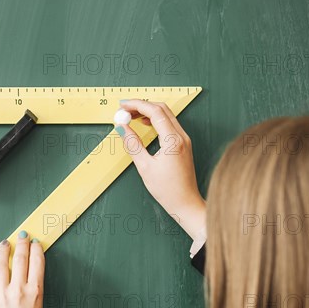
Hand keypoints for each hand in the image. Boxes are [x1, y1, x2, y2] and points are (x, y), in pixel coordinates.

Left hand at [0, 233, 44, 307]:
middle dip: (21, 244)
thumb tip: (23, 278)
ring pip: (1, 265)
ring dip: (3, 252)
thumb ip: (31, 292)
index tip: (35, 243)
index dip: (36, 249)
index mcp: (37, 292)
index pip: (37, 262)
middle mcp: (20, 290)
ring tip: (4, 244)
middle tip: (22, 236)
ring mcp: (2, 295)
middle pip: (20, 258)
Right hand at [116, 100, 206, 243]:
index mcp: (173, 141)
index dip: (137, 104)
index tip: (123, 105)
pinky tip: (145, 124)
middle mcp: (181, 137)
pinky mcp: (184, 144)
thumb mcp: (145, 167)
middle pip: (162, 109)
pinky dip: (156, 120)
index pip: (154, 112)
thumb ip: (133, 144)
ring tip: (131, 116)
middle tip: (125, 109)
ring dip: (149, 111)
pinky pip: (170, 124)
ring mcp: (184, 140)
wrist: (186, 203)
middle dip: (142, 105)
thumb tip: (122, 128)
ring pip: (166, 115)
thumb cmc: (168, 190)